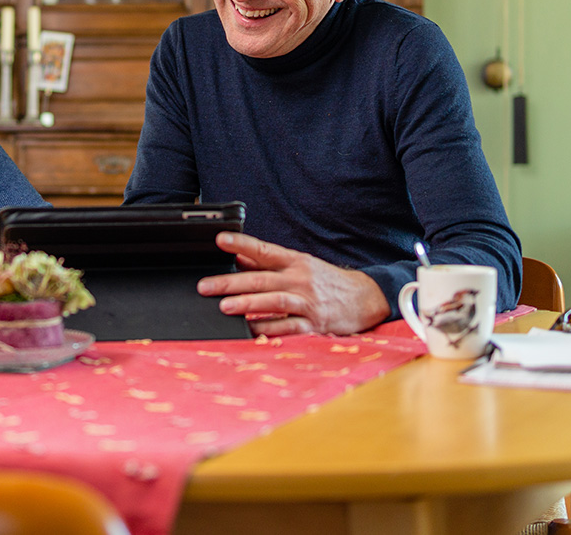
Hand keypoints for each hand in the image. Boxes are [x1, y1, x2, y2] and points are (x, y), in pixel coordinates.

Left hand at [197, 232, 389, 335]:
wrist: (365, 298)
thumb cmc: (326, 281)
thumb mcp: (300, 265)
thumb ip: (268, 263)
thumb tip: (238, 257)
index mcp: (295, 262)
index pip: (264, 250)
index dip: (241, 244)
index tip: (220, 239)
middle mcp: (300, 279)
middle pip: (262, 279)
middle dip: (231, 282)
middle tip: (206, 286)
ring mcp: (307, 302)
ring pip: (274, 301)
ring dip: (247, 304)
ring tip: (224, 306)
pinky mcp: (314, 324)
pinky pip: (289, 327)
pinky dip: (270, 329)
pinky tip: (251, 331)